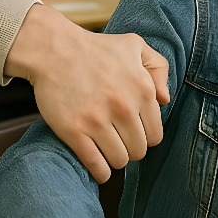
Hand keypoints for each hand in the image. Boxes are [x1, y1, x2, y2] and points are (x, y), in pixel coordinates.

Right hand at [3, 6, 168, 180]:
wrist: (52, 50)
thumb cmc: (94, 48)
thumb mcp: (134, 45)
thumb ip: (158, 68)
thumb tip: (165, 100)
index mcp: (142, 90)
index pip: (155, 135)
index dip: (145, 136)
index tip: (133, 131)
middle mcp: (123, 108)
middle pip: (138, 151)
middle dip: (130, 148)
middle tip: (118, 140)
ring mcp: (97, 121)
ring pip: (119, 160)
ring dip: (114, 159)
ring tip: (106, 149)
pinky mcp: (74, 131)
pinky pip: (96, 165)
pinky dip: (100, 172)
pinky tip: (98, 168)